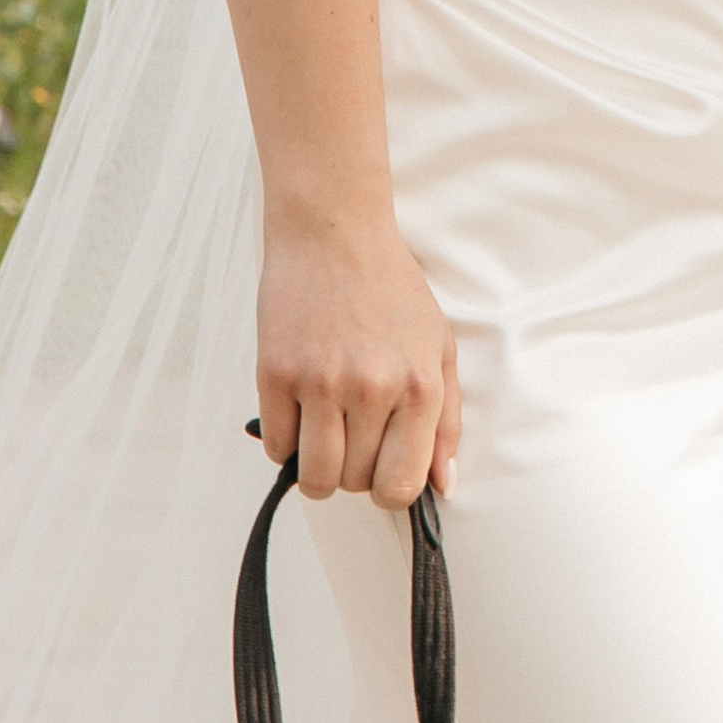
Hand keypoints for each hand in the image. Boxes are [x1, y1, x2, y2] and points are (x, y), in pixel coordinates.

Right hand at [256, 217, 460, 507]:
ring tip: (325, 431)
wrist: (333, 233)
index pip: (401, 486)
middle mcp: (372, 389)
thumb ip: (446, 420)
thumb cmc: (390, 290)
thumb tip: (442, 485)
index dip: (389, 489)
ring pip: (314, 477)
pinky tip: (300, 407)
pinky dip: (286, 440)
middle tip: (353, 431)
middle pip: (354, 484)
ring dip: (317, 466)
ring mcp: (321, 383)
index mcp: (419, 385)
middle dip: (353, 469)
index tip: (382, 469)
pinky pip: (276, 448)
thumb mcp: (438, 346)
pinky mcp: (276, 375)